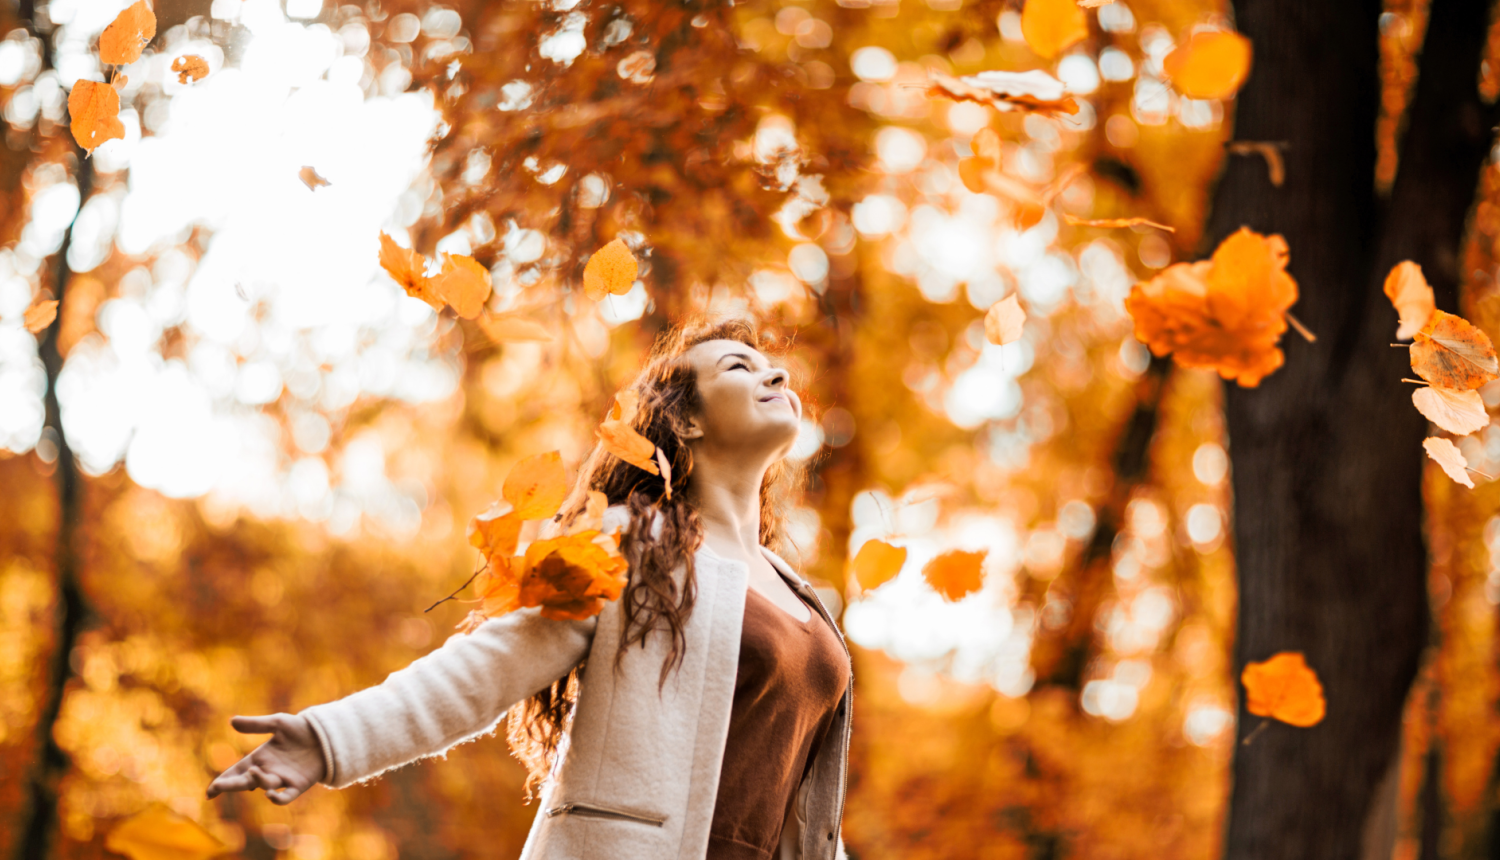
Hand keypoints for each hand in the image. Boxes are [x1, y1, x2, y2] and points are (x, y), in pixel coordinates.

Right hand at [205, 714, 325, 804]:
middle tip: (217, 788)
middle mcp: (269, 770)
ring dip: (257, 780)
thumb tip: (231, 721)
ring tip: (254, 771)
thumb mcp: (278, 722)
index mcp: (261, 757)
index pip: (237, 771)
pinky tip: (270, 794)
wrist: (327, 735)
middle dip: (230, 785)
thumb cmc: (302, 729)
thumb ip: (256, 724)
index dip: (223, 781)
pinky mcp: (299, 785)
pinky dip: (277, 799)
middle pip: (245, 781)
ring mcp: (283, 779)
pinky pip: (285, 797)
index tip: (210, 790)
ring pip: (264, 785)